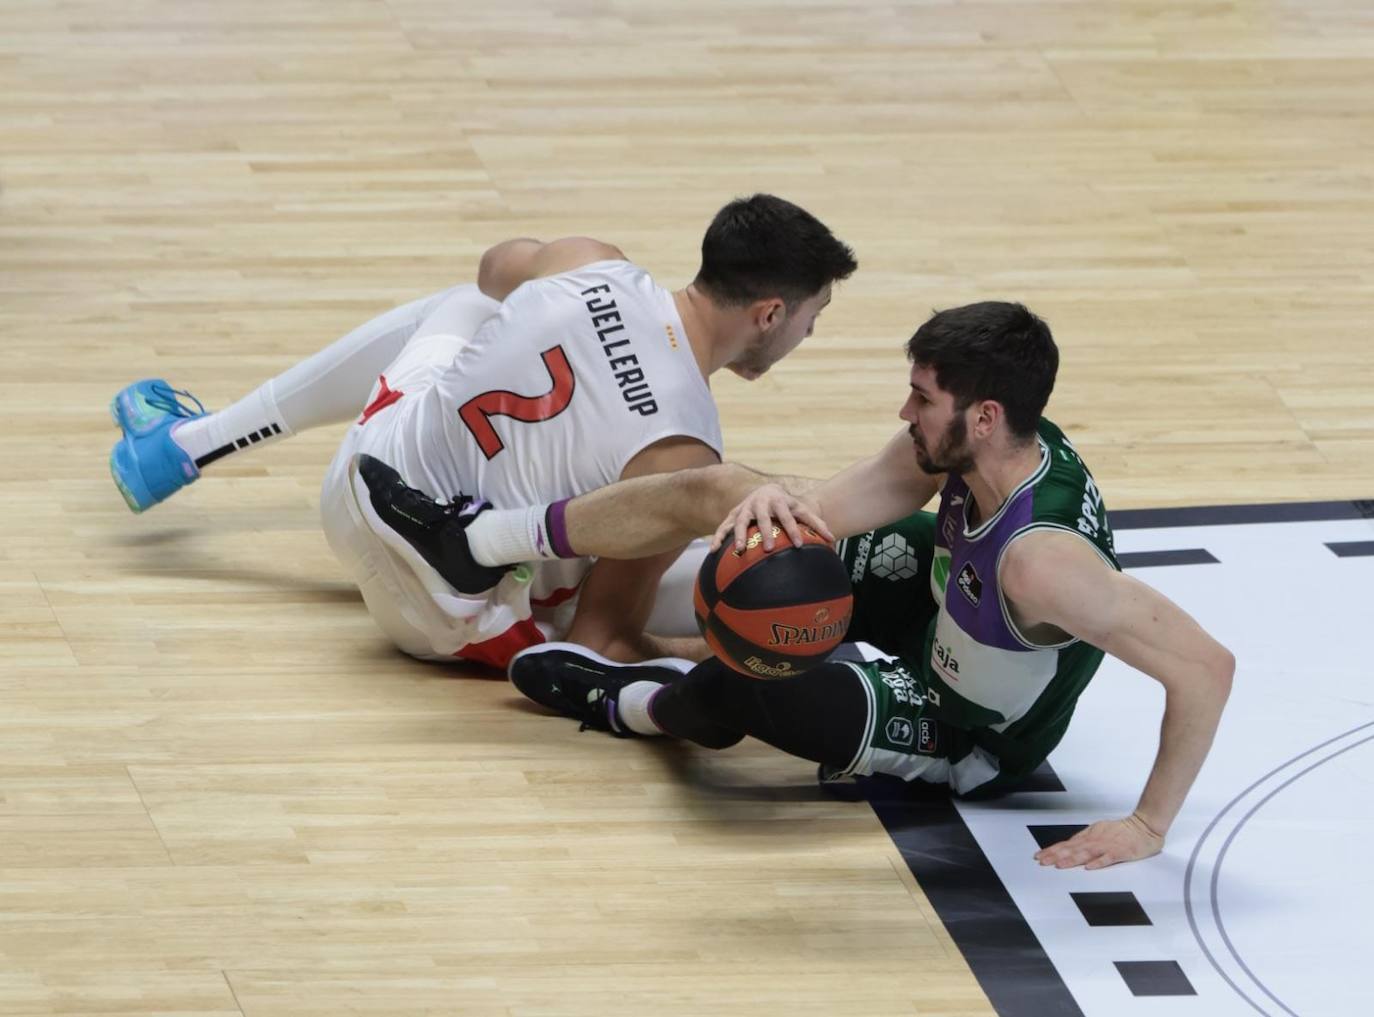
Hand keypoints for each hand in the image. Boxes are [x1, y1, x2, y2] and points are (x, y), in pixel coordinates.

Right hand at [709, 484, 835, 551]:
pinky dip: (718, 537)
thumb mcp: (802, 509)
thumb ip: (816, 523)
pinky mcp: (733, 514)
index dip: (793, 529)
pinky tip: (713, 551)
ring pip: (740, 521)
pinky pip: (723, 526)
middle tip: (768, 548)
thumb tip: (833, 539)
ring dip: (739, 535)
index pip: (787, 516)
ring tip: (741, 550)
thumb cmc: (787, 505)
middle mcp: (760, 503)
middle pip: (763, 518)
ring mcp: (745, 508)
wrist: (767, 490)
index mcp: (779, 501)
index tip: (799, 544)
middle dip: (765, 532)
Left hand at [1033, 812, 1163, 869]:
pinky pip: (1108, 857)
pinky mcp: (1121, 851)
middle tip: (1042, 861)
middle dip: (1056, 855)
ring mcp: (1108, 845)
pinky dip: (1098, 862)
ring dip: (1072, 859)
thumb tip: (1068, 846)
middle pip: (1073, 848)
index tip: (1039, 856)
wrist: (1145, 826)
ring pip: (1087, 852)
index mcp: (1090, 835)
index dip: (1053, 850)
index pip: (1067, 844)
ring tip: (1060, 865)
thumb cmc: (1122, 831)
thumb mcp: (1099, 831)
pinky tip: (1089, 867)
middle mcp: (1096, 839)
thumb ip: (1084, 840)